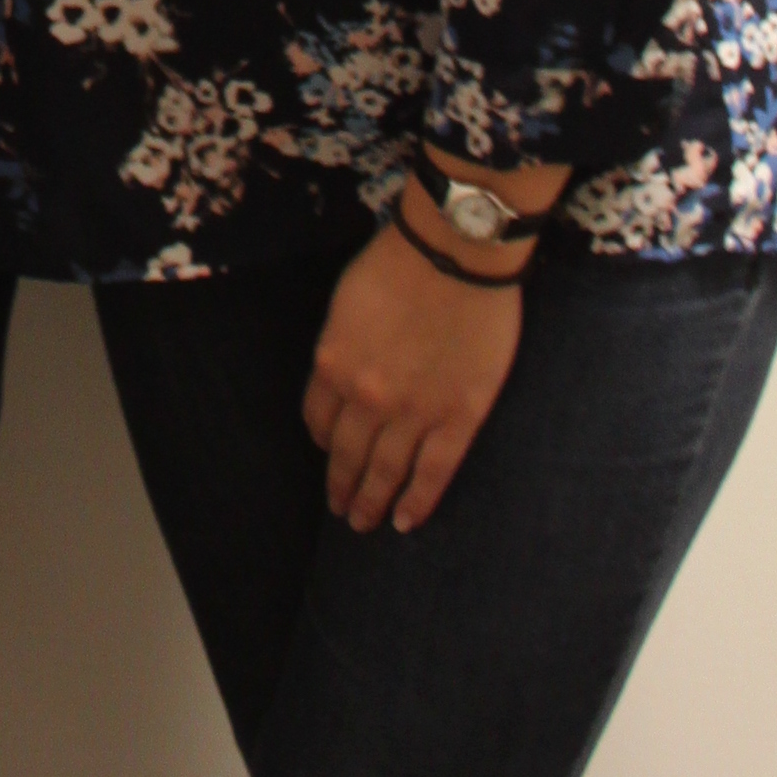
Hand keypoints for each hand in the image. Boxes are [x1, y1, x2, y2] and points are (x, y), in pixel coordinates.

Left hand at [301, 221, 520, 533]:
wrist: (455, 253)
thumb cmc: (399, 262)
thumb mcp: (346, 301)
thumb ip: (342, 344)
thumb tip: (341, 374)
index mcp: (333, 364)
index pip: (318, 419)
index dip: (323, 440)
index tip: (328, 451)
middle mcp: (366, 397)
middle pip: (347, 454)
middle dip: (341, 485)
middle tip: (341, 510)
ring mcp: (413, 413)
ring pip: (385, 471)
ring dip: (372, 501)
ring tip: (364, 523)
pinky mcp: (458, 419)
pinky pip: (432, 473)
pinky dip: (417, 502)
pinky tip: (405, 521)